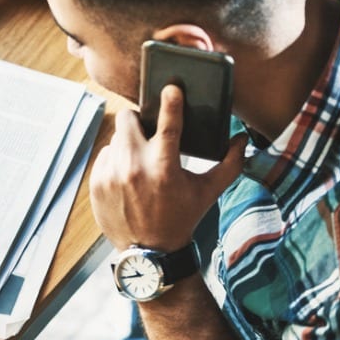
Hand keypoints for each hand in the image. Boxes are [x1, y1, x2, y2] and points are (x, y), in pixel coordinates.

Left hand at [89, 84, 247, 251]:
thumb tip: (243, 140)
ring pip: (116, 139)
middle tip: (146, 130)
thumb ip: (229, 164)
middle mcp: (134, 168)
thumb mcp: (209, 193)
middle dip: (138, 120)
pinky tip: (127, 176)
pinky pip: (104, 156)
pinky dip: (115, 161)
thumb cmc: (182, 219)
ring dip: (128, 144)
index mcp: (164, 167)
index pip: (168, 124)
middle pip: (128, 120)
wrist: (149, 253)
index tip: (170, 86)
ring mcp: (111, 175)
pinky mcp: (96, 182)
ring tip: (140, 161)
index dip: (171, 102)